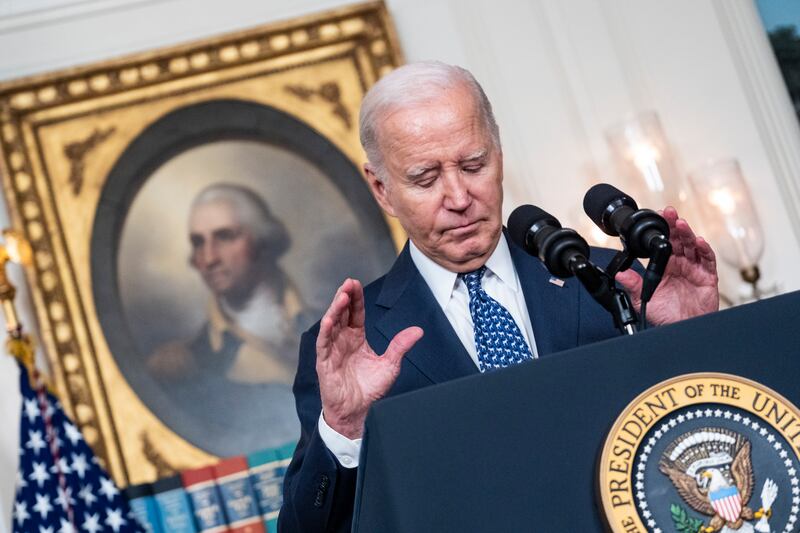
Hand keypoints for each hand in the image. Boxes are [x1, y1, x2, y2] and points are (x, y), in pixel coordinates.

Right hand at [316, 278, 422, 438]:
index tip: (355, 283)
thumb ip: (401, 346)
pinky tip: (329, 319)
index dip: (355, 298)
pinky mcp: (325, 362)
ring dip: (334, 309)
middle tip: (349, 283)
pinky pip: (323, 343)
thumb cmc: (371, 390)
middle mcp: (343, 341)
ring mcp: (332, 350)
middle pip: (341, 313)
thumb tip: (418, 330)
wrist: (358, 413)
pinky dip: (325, 330)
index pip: (355, 313)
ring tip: (341, 296)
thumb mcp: (390, 364)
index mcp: (356, 338)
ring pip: (331, 324)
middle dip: (344, 297)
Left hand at [616, 207, 718, 324]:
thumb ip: (634, 285)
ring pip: (692, 246)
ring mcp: (694, 270)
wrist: (681, 330)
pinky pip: (707, 261)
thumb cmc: (665, 316)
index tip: (656, 218)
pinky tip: (699, 242)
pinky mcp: (707, 277)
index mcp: (664, 267)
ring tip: (681, 223)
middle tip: (669, 212)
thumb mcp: (643, 299)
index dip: (661, 230)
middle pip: (678, 240)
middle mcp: (679, 265)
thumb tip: (620, 273)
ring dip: (687, 234)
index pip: (662, 244)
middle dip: (674, 225)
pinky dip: (704, 250)